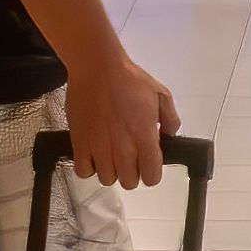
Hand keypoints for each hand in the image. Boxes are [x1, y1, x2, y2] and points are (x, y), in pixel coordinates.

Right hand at [61, 52, 172, 188]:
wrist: (97, 68)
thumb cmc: (129, 78)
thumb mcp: (160, 94)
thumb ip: (170, 118)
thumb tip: (169, 134)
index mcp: (144, 138)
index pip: (152, 177)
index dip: (151, 172)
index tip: (148, 161)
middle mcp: (123, 148)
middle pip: (129, 182)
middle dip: (132, 171)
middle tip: (129, 155)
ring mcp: (99, 148)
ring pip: (107, 179)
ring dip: (110, 169)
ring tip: (110, 153)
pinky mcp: (79, 143)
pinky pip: (83, 171)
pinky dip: (89, 166)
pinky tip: (93, 153)